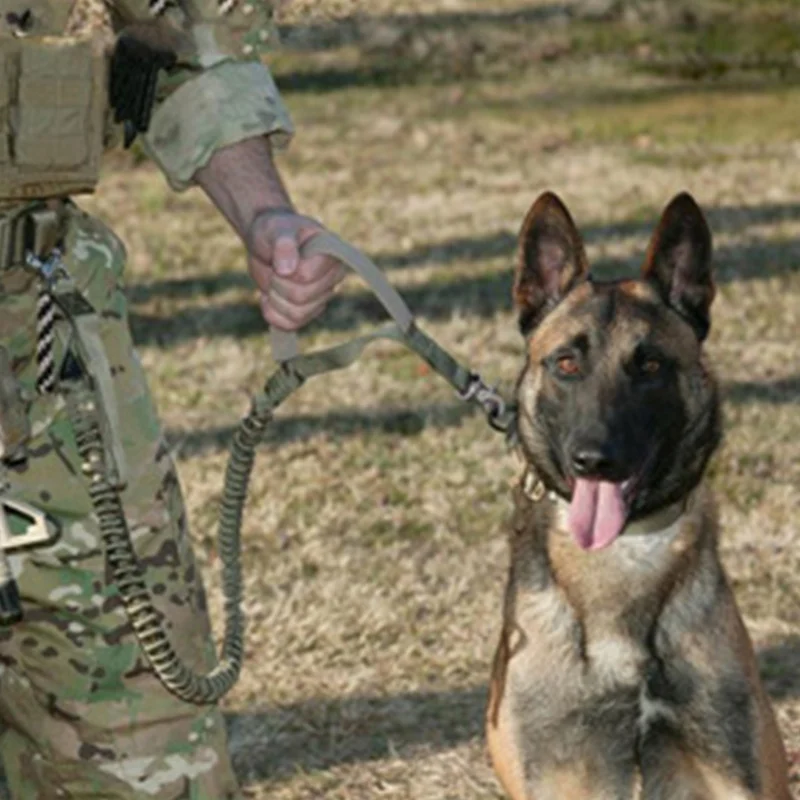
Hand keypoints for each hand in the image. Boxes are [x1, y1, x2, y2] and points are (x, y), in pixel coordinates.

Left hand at [246, 209, 344, 330]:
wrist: (267, 243)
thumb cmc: (275, 231)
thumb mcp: (276, 229)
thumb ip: (283, 244)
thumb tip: (287, 270)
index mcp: (332, 256)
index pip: (306, 276)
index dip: (285, 270)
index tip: (279, 253)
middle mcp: (333, 279)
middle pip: (300, 297)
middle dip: (277, 283)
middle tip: (274, 267)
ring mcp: (321, 298)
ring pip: (296, 315)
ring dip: (274, 298)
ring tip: (273, 280)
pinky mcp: (308, 312)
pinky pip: (290, 325)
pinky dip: (272, 314)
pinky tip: (268, 297)